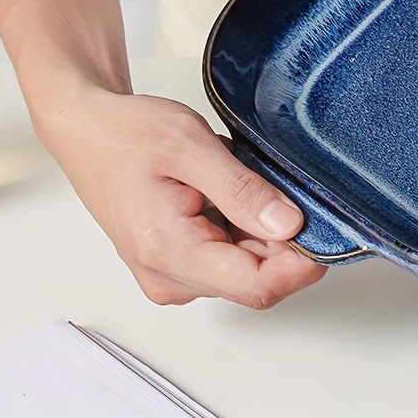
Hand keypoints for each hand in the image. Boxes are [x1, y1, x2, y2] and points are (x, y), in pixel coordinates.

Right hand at [38, 86, 325, 306]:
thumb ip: (242, 191)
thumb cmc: (128, 135)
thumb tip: (290, 227)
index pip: (257, 286)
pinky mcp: (177, 262)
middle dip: (282, 236)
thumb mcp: (192, 148)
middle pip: (257, 276)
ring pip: (247, 264)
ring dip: (260, 226)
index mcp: (170, 252)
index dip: (302, 263)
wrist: (89, 130)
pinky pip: (230, 253)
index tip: (329, 229)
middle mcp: (171, 277)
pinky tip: (228, 190)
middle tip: (279, 182)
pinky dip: (243, 223)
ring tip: (239, 179)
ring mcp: (173, 274)